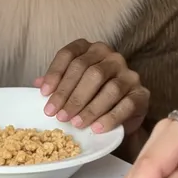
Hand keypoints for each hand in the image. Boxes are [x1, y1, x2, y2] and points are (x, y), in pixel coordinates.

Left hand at [34, 39, 148, 134]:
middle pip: (88, 71)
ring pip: (108, 87)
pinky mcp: (141, 93)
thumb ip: (58, 83)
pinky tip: (97, 128)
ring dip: (89, 107)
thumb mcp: (75, 85)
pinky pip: (126, 104)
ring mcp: (129, 74)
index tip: (44, 94)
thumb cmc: (95, 94)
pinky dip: (110, 117)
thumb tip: (36, 85)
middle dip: (70, 95)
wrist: (125, 112)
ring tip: (75, 123)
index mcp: (92, 49)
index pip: (70, 54)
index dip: (55, 73)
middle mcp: (112, 56)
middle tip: (58, 115)